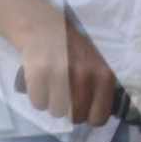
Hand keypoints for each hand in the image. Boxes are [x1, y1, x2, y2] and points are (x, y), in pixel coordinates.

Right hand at [14, 8, 117, 128]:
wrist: (41, 24)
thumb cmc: (71, 47)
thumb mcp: (97, 63)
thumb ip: (101, 88)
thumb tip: (98, 117)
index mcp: (104, 74)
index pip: (99, 117)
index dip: (89, 117)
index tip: (82, 109)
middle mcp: (85, 74)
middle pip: (76, 118)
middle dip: (69, 112)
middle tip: (64, 95)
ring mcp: (61, 73)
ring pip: (56, 112)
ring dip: (51, 103)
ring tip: (51, 85)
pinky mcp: (39, 73)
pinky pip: (38, 103)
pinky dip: (36, 96)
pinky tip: (39, 82)